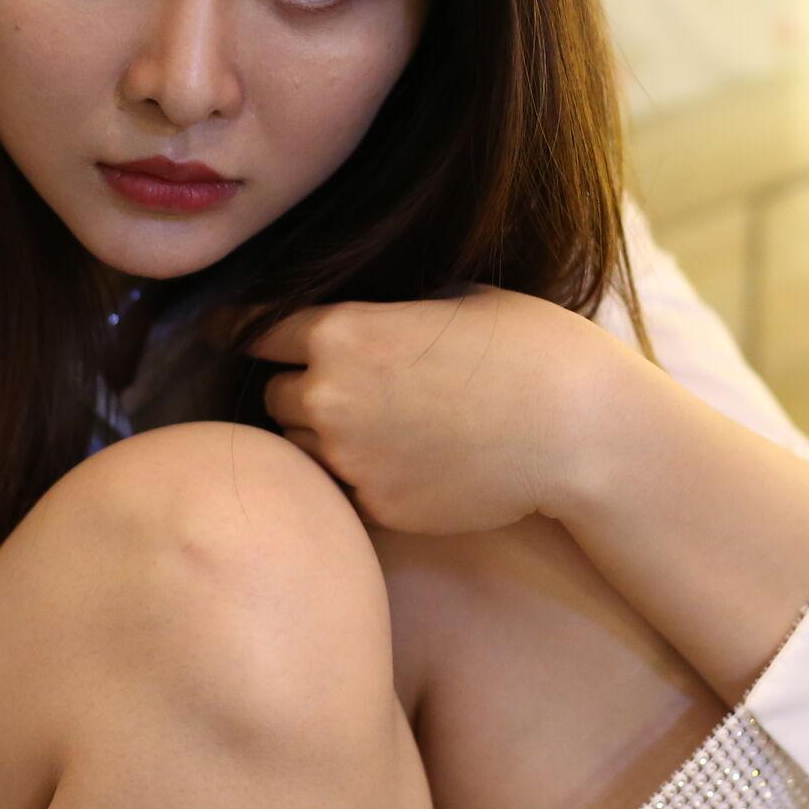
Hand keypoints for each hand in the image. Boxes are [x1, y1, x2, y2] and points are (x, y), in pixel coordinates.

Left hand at [243, 285, 622, 534]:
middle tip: (346, 387)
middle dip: (300, 389)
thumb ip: (383, 313)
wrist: (576, 429)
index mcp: (341, 333)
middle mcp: (329, 398)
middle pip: (274, 396)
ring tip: (379, 427)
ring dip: (324, 437)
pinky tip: (409, 462)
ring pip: (302, 447)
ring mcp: (350, 461)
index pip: (256, 330)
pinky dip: (362, 477)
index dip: (249, 330)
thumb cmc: (527, 347)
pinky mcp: (378, 509)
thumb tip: (352, 317)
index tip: (231, 333)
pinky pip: (345, 490)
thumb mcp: (448, 300)